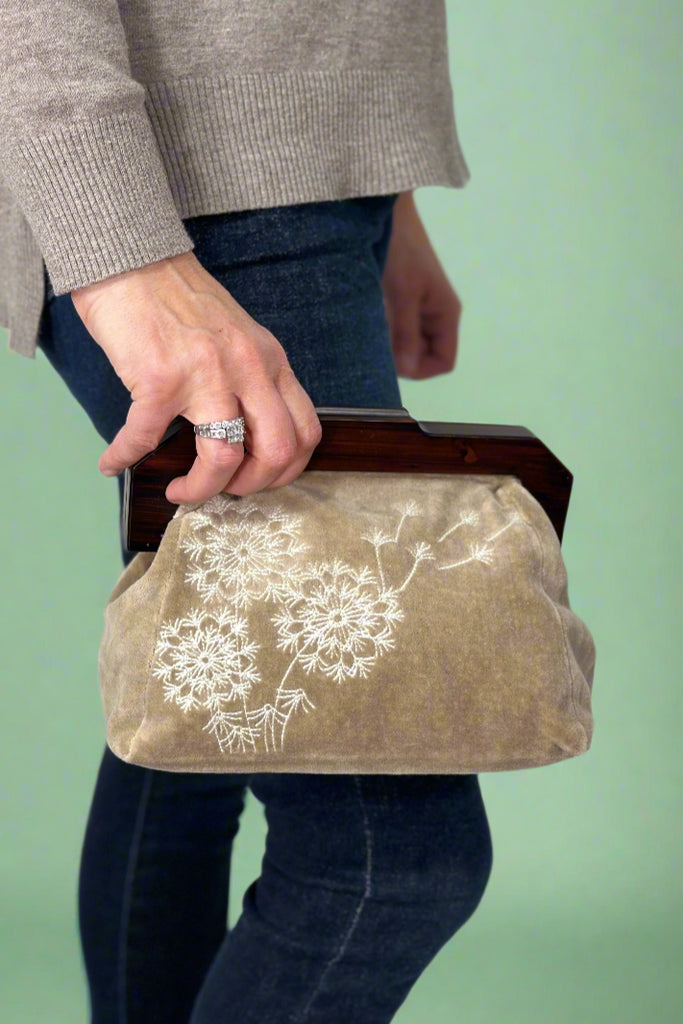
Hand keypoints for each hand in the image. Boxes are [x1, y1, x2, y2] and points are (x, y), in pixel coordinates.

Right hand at [71, 251, 321, 503]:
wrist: (131, 257)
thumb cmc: (177, 299)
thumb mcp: (237, 336)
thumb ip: (250, 378)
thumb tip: (244, 435)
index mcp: (270, 361)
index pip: (306, 431)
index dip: (287, 471)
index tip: (258, 479)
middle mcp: (248, 368)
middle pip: (276, 452)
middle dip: (251, 487)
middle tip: (225, 491)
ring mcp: (205, 374)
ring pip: (223, 458)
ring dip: (200, 490)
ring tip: (178, 492)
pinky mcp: (159, 379)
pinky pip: (145, 439)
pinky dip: (124, 458)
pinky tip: (113, 462)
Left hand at [382, 192, 461, 378]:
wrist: (384, 209)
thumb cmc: (400, 248)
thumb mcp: (402, 294)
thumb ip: (405, 334)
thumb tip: (408, 370)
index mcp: (445, 314)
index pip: (443, 361)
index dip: (420, 369)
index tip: (393, 360)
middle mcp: (434, 315)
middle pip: (422, 355)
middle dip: (400, 356)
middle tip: (375, 340)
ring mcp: (417, 308)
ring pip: (405, 343)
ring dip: (387, 341)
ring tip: (370, 322)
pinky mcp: (399, 300)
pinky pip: (394, 327)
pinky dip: (381, 328)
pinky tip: (366, 315)